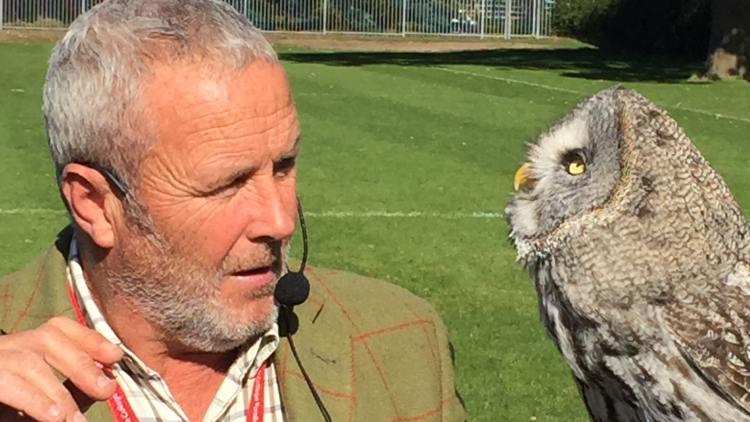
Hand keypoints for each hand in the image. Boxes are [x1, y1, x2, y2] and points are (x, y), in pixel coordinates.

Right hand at [0, 316, 122, 421]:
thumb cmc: (6, 407)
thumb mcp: (40, 399)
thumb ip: (66, 393)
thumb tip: (103, 386)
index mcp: (20, 347)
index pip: (57, 328)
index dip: (88, 338)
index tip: (116, 357)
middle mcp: (3, 346)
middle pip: (47, 338)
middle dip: (82, 363)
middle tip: (107, 391)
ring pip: (27, 362)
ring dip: (57, 392)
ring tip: (75, 419)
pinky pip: (5, 382)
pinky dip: (32, 399)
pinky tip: (52, 416)